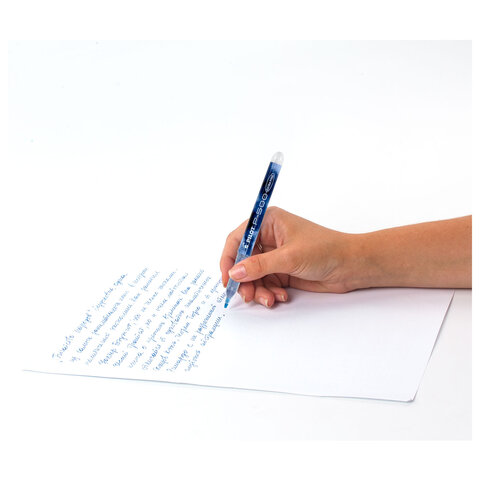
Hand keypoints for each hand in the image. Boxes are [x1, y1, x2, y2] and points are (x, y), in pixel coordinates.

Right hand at [220, 207, 357, 307]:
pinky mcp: (282, 270)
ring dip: (258, 290)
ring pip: (253, 275)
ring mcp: (275, 255)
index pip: (238, 238)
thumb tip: (234, 273)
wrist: (352, 266)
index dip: (229, 259)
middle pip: (243, 261)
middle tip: (248, 295)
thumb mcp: (289, 258)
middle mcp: (269, 237)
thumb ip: (259, 266)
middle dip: (245, 280)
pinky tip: (281, 296)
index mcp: (268, 222)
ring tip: (269, 299)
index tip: (227, 278)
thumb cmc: (326, 250)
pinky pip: (266, 283)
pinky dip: (269, 292)